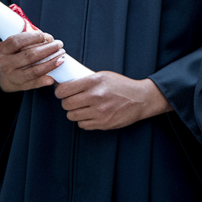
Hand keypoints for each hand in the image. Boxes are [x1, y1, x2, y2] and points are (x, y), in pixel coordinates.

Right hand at [0, 31, 64, 92]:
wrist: (5, 76)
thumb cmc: (14, 55)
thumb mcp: (14, 45)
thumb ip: (27, 39)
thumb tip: (47, 38)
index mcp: (1, 50)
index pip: (16, 41)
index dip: (33, 37)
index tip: (46, 36)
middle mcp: (5, 63)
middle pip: (29, 55)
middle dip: (48, 49)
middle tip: (59, 44)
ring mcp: (12, 76)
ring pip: (35, 70)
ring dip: (51, 63)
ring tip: (61, 56)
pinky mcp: (20, 85)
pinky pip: (36, 83)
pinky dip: (46, 79)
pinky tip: (54, 75)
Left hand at [54, 72, 170, 129]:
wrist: (141, 99)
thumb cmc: (122, 86)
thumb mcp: (104, 76)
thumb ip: (86, 81)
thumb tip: (66, 85)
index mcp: (95, 82)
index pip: (65, 89)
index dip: (60, 92)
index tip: (61, 92)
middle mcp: (96, 96)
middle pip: (66, 104)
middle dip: (67, 103)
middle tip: (73, 100)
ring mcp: (99, 112)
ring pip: (72, 116)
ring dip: (75, 112)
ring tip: (83, 108)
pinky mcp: (103, 123)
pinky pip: (82, 124)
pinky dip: (84, 120)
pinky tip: (91, 114)